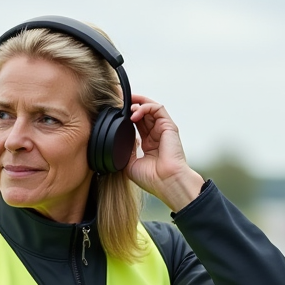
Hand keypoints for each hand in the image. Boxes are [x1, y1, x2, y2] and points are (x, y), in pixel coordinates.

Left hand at [126, 95, 203, 211]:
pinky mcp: (169, 126)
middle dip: (131, 106)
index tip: (116, 113)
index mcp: (149, 145)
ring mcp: (164, 130)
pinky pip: (158, 109)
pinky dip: (145, 107)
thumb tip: (119, 137)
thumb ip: (125, 148)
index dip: (127, 117)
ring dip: (137, 103)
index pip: (138, 124)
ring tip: (126, 104)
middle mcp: (157, 136)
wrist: (167, 183)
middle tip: (118, 102)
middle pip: (143, 114)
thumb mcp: (130, 163)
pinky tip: (134, 113)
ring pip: (151, 108)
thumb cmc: (152, 179)